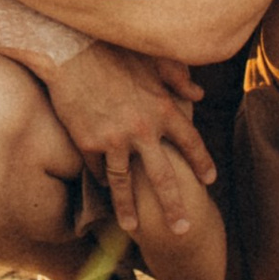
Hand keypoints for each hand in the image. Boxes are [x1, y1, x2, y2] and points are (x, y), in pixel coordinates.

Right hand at [43, 43, 213, 250]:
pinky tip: (104, 188)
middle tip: (182, 230)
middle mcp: (143, 130)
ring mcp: (114, 139)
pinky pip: (97, 167)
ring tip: (134, 227)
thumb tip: (199, 95)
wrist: (70, 50)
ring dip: (129, 209)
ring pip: (125, 184)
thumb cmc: (113, 49)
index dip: (202, 163)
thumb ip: (179, 79)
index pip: (191, 143)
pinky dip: (102, 178)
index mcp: (163, 109)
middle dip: (175, 207)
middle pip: (164, 178)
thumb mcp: (153, 60)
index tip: (208, 179)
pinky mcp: (88, 142)